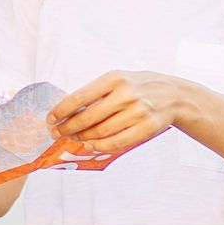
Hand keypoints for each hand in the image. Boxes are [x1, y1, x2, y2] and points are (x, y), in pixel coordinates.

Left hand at [47, 71, 183, 155]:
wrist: (172, 94)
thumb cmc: (138, 86)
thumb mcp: (118, 80)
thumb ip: (97, 93)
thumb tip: (69, 110)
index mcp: (114, 78)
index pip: (81, 96)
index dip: (62, 110)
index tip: (51, 118)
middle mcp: (125, 94)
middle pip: (88, 117)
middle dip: (68, 127)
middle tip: (57, 133)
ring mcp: (137, 112)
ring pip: (101, 131)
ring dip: (83, 138)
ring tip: (73, 139)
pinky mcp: (146, 128)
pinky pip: (117, 142)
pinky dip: (100, 146)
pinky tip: (90, 146)